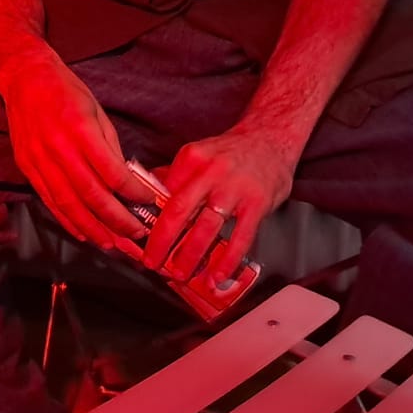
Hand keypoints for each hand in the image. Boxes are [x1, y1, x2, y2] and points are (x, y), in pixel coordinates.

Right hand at [0, 54, 141, 250]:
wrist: (24, 78)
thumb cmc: (66, 91)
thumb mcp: (96, 111)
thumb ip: (110, 148)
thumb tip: (128, 182)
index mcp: (81, 130)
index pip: (112, 173)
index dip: (133, 194)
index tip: (149, 204)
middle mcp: (58, 149)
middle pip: (91, 196)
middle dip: (116, 220)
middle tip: (136, 236)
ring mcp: (39, 160)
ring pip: (68, 204)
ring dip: (92, 229)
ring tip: (111, 244)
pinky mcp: (26, 167)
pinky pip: (49, 200)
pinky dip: (67, 220)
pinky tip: (82, 232)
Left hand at [151, 125, 298, 283]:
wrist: (272, 137)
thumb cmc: (232, 151)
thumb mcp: (199, 153)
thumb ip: (176, 174)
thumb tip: (148, 192)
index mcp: (192, 158)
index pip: (163, 193)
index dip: (150, 219)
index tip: (141, 239)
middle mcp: (211, 171)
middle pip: (179, 211)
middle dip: (162, 242)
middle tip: (152, 262)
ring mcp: (235, 188)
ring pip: (207, 227)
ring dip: (190, 255)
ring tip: (180, 273)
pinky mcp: (257, 203)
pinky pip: (240, 237)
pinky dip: (227, 260)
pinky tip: (217, 275)